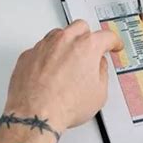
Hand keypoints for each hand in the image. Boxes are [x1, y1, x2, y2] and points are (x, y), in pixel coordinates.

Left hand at [0, 20, 122, 142]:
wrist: (36, 115)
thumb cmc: (66, 105)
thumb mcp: (99, 93)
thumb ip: (102, 73)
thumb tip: (98, 67)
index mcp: (87, 46)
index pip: (107, 36)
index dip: (113, 42)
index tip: (113, 44)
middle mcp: (65, 40)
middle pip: (81, 27)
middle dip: (88, 36)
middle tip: (89, 51)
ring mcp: (45, 45)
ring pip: (59, 34)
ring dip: (66, 43)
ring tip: (67, 63)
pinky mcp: (28, 54)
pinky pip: (41, 48)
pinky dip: (47, 55)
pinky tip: (49, 71)